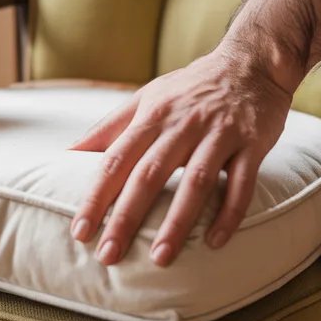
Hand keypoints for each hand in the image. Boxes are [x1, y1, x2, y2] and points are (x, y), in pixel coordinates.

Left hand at [68, 49, 294, 266]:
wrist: (251, 62)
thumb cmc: (188, 88)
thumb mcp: (144, 100)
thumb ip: (107, 129)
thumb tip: (67, 155)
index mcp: (150, 117)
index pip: (115, 162)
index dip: (95, 198)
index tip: (80, 232)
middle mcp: (181, 125)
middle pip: (148, 175)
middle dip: (126, 218)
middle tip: (109, 256)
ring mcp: (219, 133)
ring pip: (195, 182)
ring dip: (176, 222)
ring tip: (160, 258)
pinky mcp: (253, 142)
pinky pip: (242, 183)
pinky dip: (230, 213)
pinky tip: (214, 242)